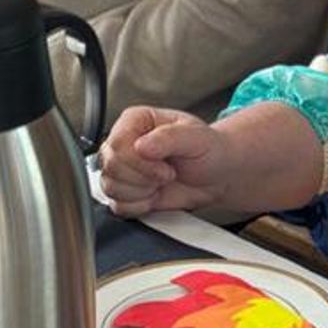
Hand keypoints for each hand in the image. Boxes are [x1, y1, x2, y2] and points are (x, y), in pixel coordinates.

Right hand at [98, 106, 234, 215]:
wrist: (217, 175)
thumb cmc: (208, 150)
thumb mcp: (196, 137)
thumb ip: (169, 138)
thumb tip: (141, 146)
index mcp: (136, 120)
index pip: (117, 143)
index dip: (140, 162)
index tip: (166, 167)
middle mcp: (124, 142)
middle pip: (110, 167)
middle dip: (143, 178)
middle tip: (167, 175)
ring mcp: (122, 168)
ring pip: (110, 187)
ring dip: (141, 192)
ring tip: (161, 183)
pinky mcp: (124, 191)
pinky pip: (117, 206)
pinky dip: (139, 206)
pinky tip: (155, 195)